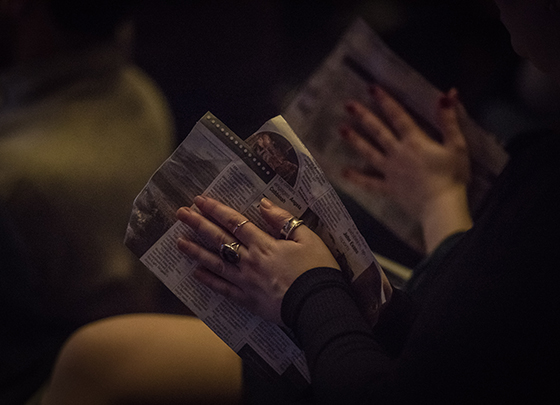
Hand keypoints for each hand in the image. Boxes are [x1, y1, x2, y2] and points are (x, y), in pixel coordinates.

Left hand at [176, 196, 339, 324]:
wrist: (318, 305)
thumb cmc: (316, 270)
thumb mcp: (307, 238)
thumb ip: (284, 220)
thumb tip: (263, 204)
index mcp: (264, 244)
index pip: (234, 222)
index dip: (216, 210)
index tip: (200, 201)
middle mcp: (249, 260)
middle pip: (219, 239)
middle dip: (199, 224)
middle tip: (180, 214)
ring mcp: (246, 281)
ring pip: (215, 263)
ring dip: (196, 251)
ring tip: (178, 242)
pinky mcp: (247, 300)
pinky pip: (223, 289)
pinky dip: (209, 281)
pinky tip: (195, 274)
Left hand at [341, 86, 472, 251]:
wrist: (441, 206)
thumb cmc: (452, 176)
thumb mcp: (457, 145)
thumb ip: (449, 120)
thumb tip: (446, 95)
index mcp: (414, 141)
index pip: (397, 116)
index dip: (385, 101)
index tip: (371, 88)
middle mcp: (397, 153)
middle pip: (378, 131)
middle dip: (363, 116)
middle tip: (348, 105)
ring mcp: (390, 171)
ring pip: (369, 152)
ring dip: (355, 140)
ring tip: (341, 129)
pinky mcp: (388, 188)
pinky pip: (370, 183)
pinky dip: (357, 178)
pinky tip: (344, 172)